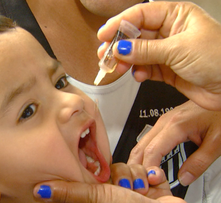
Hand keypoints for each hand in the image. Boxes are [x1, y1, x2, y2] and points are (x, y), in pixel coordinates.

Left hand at [33, 164, 197, 202]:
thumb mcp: (94, 200)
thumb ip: (68, 192)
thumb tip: (39, 190)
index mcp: (102, 200)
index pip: (97, 175)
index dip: (102, 170)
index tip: (104, 172)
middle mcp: (120, 196)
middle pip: (117, 167)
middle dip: (124, 174)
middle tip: (125, 187)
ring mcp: (138, 192)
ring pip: (134, 166)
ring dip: (139, 175)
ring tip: (142, 190)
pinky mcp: (156, 189)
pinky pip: (152, 169)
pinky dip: (154, 175)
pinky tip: (153, 183)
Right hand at [97, 1, 220, 110]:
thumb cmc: (219, 59)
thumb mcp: (179, 49)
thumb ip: (146, 49)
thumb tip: (122, 48)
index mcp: (176, 16)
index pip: (141, 14)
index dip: (120, 23)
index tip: (104, 34)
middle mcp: (170, 32)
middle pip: (136, 35)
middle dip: (120, 45)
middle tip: (105, 54)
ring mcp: (167, 52)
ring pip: (138, 53)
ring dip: (126, 61)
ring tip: (118, 67)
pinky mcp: (166, 70)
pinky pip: (145, 69)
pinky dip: (138, 72)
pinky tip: (137, 75)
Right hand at [128, 100, 220, 185]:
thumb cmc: (220, 113)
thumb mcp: (216, 141)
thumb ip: (199, 162)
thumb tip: (184, 178)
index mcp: (176, 125)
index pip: (152, 150)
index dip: (148, 168)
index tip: (149, 182)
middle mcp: (165, 121)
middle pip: (140, 146)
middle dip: (135, 166)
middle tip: (138, 183)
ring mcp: (164, 120)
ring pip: (142, 142)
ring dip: (138, 160)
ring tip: (142, 177)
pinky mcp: (166, 122)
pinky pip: (149, 139)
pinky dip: (144, 153)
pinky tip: (148, 163)